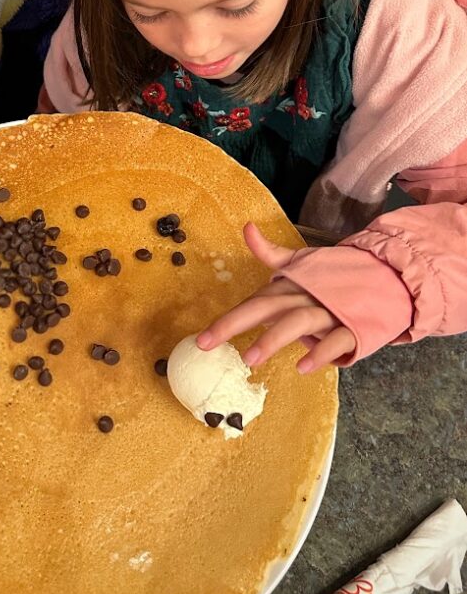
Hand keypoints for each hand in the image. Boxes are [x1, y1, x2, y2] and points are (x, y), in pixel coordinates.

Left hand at [196, 223, 355, 372]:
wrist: (391, 276)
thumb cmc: (339, 274)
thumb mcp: (304, 261)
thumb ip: (272, 252)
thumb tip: (246, 227)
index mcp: (292, 283)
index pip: (254, 301)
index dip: (227, 318)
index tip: (202, 339)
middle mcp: (306, 295)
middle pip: (268, 307)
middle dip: (236, 324)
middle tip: (209, 343)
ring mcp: (330, 310)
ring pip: (298, 322)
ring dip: (274, 338)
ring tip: (251, 358)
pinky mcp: (354, 325)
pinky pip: (336, 339)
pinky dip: (320, 352)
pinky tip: (303, 366)